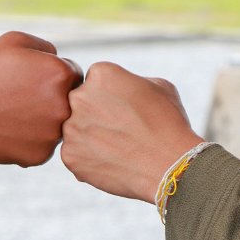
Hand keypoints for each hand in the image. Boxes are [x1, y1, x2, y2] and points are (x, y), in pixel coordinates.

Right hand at [0, 32, 82, 166]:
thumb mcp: (12, 43)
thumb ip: (44, 46)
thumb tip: (59, 56)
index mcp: (62, 74)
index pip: (74, 75)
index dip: (53, 76)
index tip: (33, 81)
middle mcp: (66, 105)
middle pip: (70, 103)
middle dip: (52, 100)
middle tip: (23, 100)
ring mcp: (55, 133)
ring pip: (57, 126)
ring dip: (42, 122)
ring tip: (14, 116)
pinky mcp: (43, 155)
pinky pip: (43, 146)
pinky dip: (30, 141)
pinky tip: (10, 132)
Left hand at [61, 62, 203, 202]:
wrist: (170, 166)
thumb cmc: (169, 124)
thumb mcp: (158, 87)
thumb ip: (130, 81)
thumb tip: (120, 88)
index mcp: (100, 74)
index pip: (95, 82)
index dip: (110, 97)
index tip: (125, 111)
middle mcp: (79, 97)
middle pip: (80, 104)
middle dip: (95, 115)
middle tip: (119, 131)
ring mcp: (71, 128)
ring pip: (75, 131)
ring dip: (90, 138)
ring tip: (119, 149)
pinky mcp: (69, 156)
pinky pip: (74, 155)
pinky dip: (89, 160)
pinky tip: (112, 163)